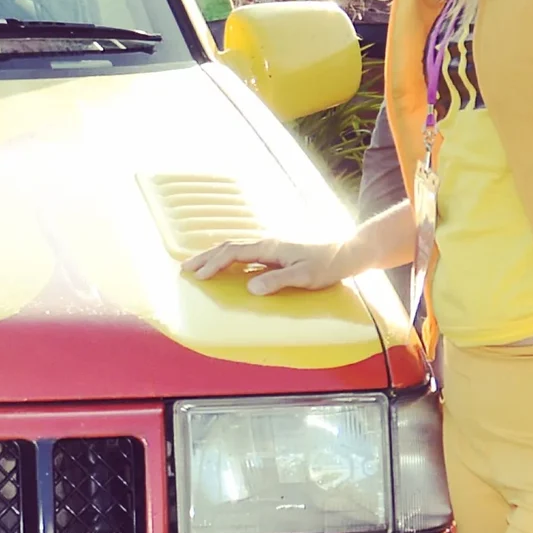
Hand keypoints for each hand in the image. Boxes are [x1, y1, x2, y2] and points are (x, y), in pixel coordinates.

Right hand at [184, 237, 345, 294]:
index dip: (213, 264)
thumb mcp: (304, 276)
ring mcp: (270, 247)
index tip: (198, 276)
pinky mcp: (275, 253)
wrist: (348, 253)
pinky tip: (224, 266)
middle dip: (205, 257)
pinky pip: (243, 253)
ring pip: (234, 248)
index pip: (233, 253)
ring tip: (197, 266)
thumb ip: (277, 281)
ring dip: (213, 256)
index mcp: (269, 248)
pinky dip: (226, 258)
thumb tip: (250, 288)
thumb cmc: (328, 265)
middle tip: (184, 269)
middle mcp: (266, 244)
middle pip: (228, 247)